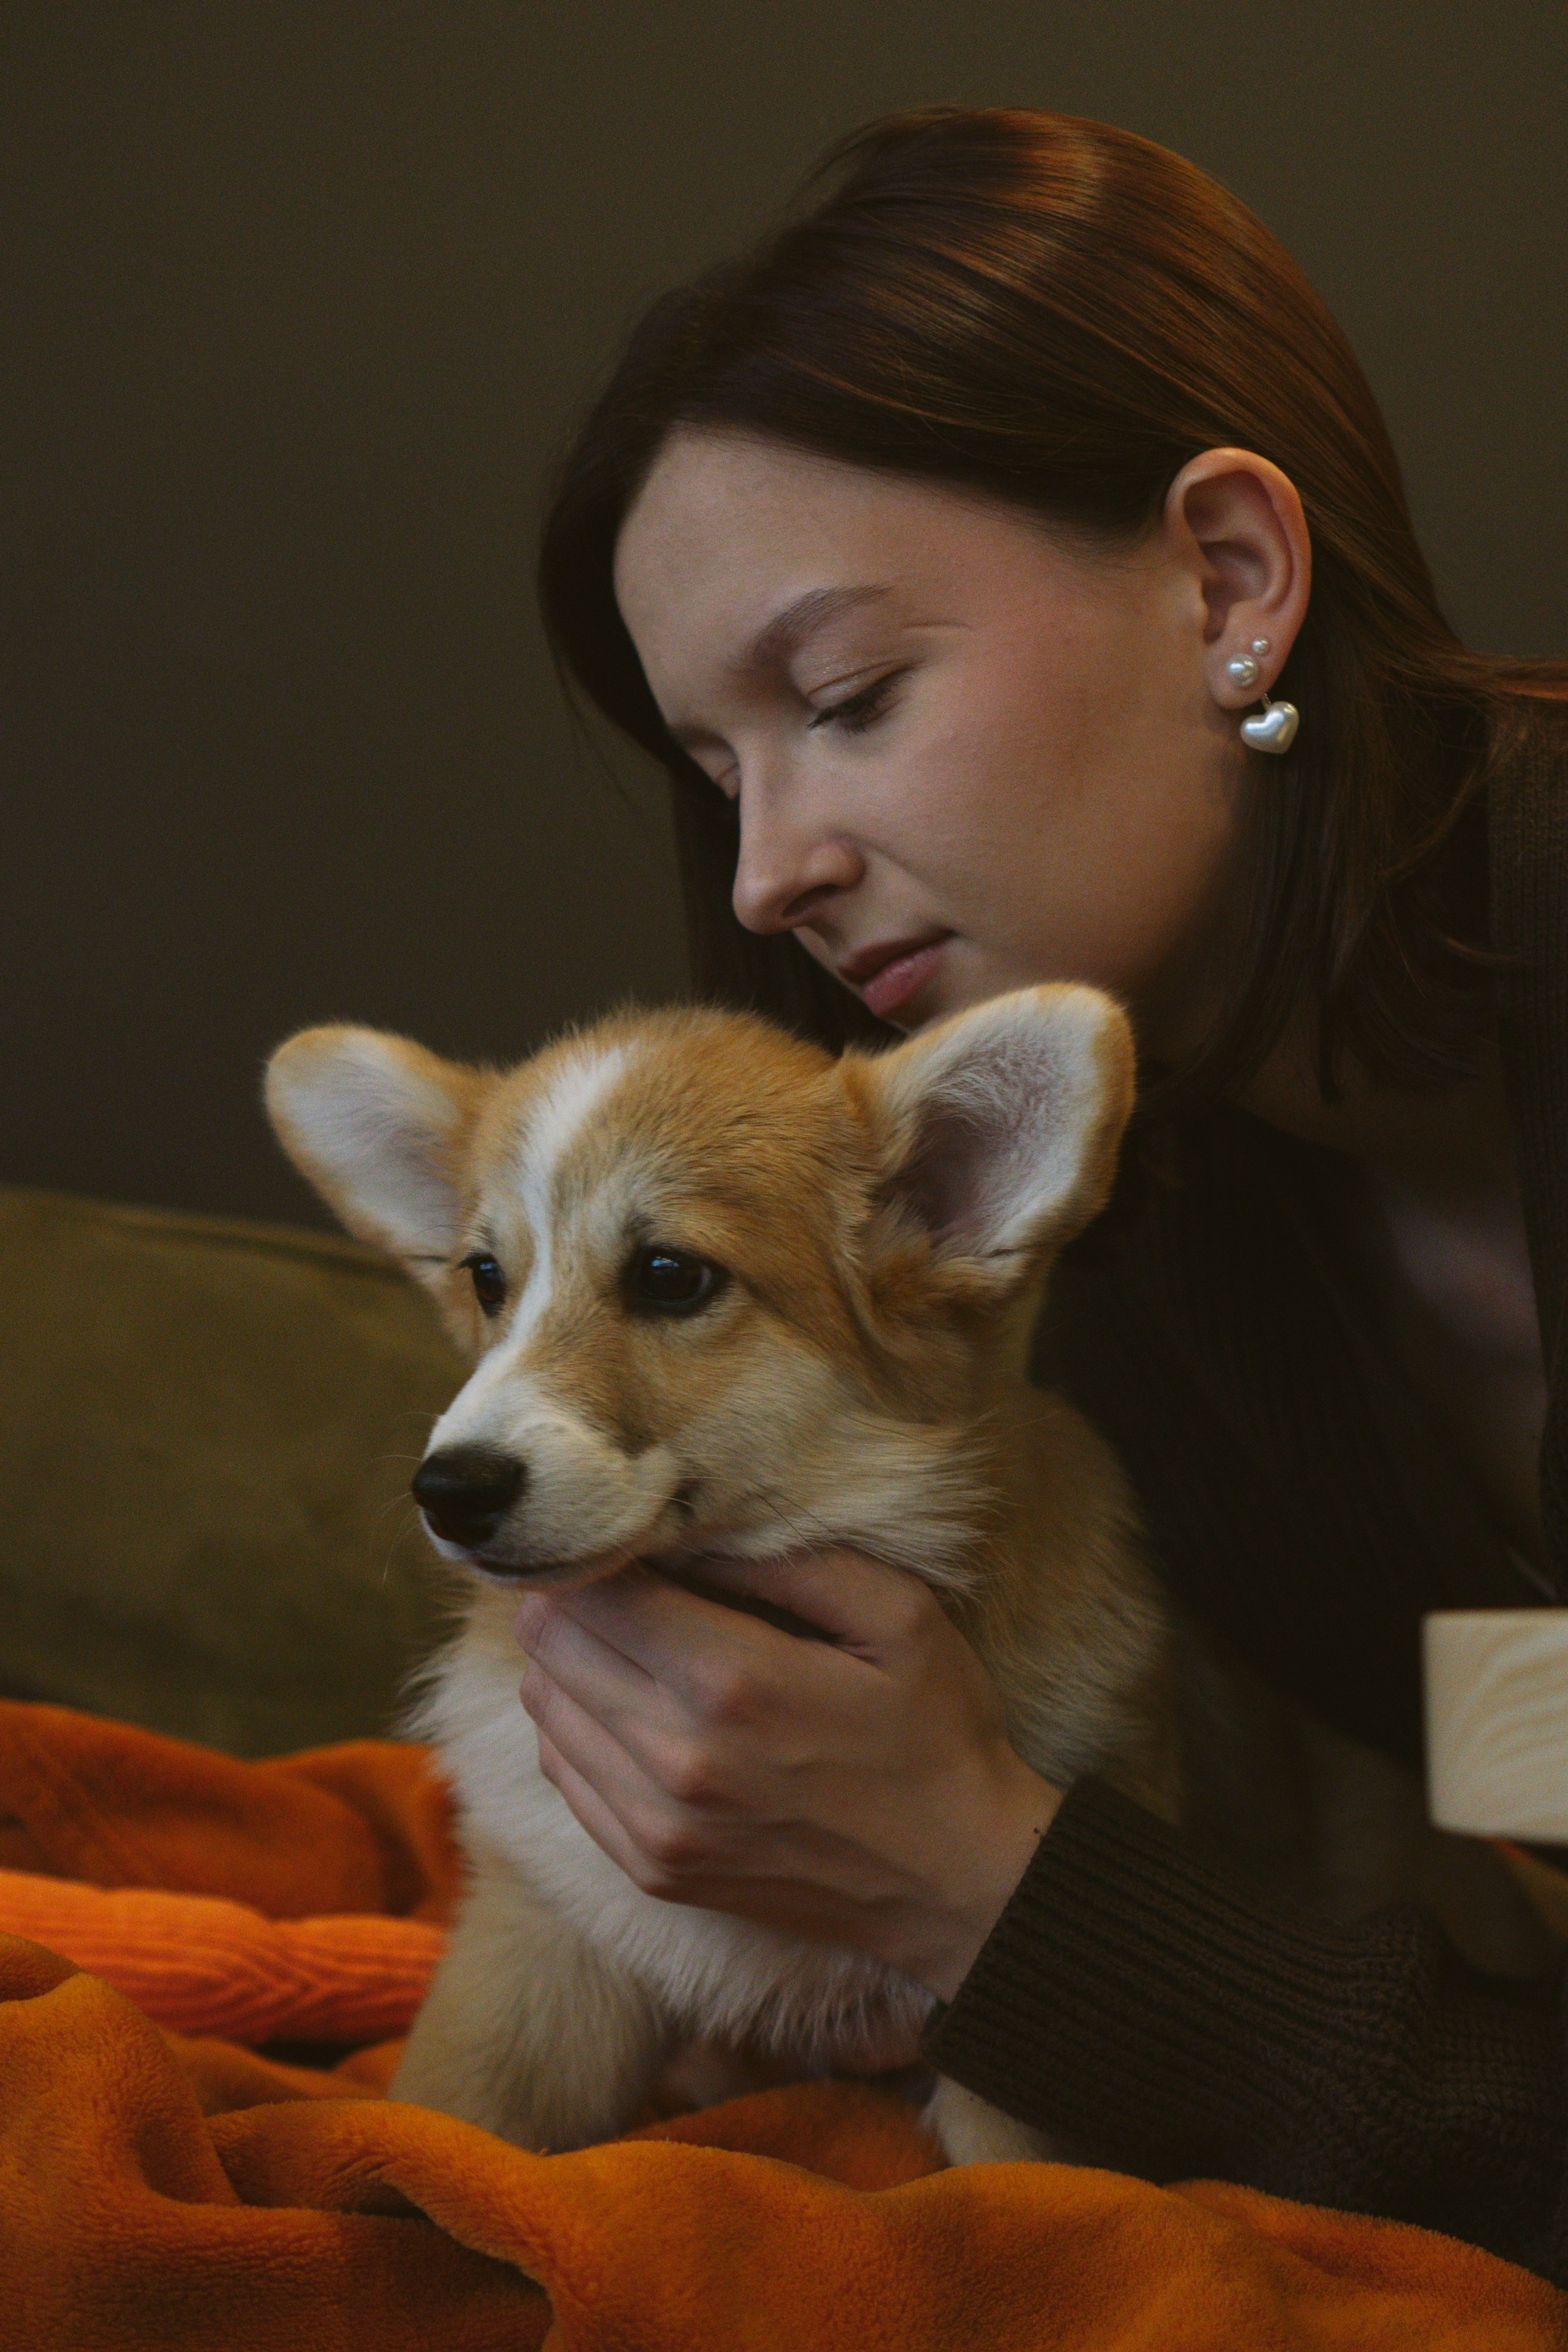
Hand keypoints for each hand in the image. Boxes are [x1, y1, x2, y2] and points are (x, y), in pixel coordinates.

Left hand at [513, 1549, 1060, 2001]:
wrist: (957, 1885)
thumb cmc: (936, 1736)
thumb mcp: (898, 1617)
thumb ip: (793, 1559)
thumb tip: (692, 1527)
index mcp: (734, 1683)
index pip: (592, 1590)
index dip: (600, 1548)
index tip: (634, 1535)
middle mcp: (675, 1759)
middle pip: (549, 1642)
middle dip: (577, 1595)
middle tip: (631, 1580)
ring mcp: (655, 1825)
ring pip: (542, 1705)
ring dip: (572, 1660)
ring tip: (637, 1644)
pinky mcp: (650, 1870)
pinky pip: (562, 1774)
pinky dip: (581, 1727)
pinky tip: (640, 1710)